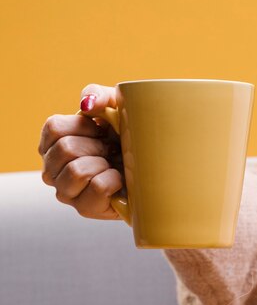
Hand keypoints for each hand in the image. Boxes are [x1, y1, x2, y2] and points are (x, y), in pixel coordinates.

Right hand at [39, 83, 122, 218]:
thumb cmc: (131, 137)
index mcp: (54, 143)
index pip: (54, 128)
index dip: (85, 126)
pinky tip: (120, 181)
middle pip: (65, 149)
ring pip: (77, 171)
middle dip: (97, 146)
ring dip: (103, 164)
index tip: (102, 131)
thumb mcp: (118, 107)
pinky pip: (97, 187)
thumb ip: (99, 95)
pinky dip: (114, 180)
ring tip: (113, 166)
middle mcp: (53, 169)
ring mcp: (67, 192)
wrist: (157, 170)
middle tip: (111, 151)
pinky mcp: (86, 209)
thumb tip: (87, 104)